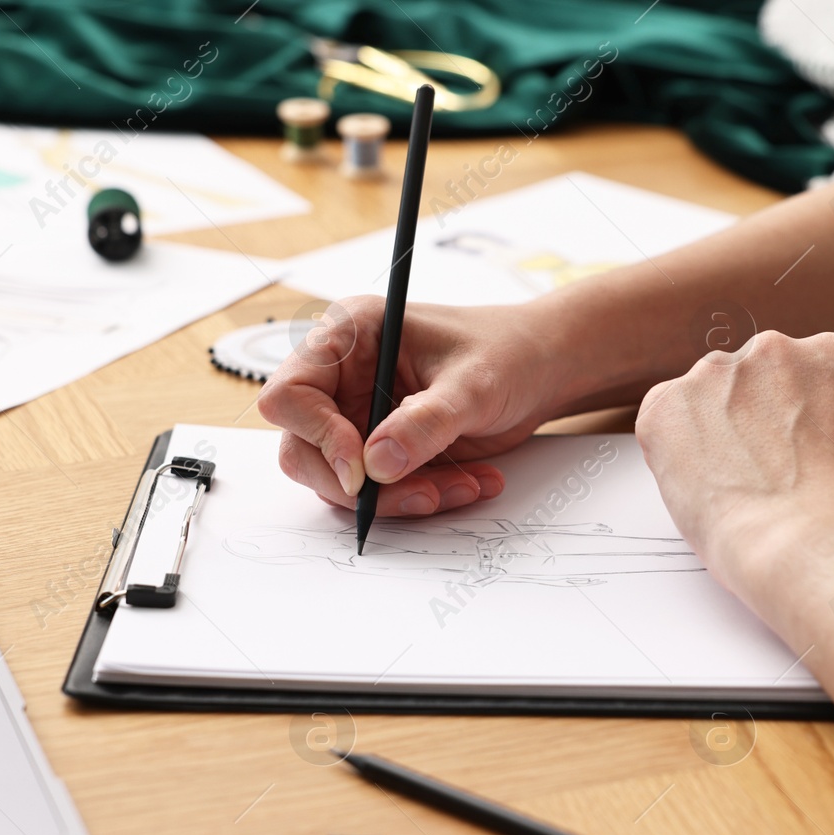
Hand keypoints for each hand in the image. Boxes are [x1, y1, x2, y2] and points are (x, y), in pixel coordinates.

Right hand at [257, 297, 579, 515]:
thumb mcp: (473, 384)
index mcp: (349, 336)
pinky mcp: (384, 450)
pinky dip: (421, 497)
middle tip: (420, 494)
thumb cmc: (509, 352)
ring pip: (342, 481)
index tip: (362, 468)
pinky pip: (380, 491)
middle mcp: (343, 378)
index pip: (289, 394)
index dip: (316, 435)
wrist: (544, 369)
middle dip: (359, 485)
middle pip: (304, 449)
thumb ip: (424, 422)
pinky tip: (469, 483)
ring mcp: (360, 417)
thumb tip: (375, 465)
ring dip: (399, 497)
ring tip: (462, 486)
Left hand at [634, 331, 833, 596]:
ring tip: (729, 485)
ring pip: (700, 398)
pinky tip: (699, 485)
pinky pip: (660, 420)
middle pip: (746, 379)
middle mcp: (770, 349)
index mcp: (828, 355)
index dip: (789, 418)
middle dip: (745, 419)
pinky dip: (670, 452)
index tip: (788, 447)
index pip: (797, 373)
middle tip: (755, 470)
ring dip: (707, 434)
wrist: (805, 542)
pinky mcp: (666, 404)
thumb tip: (821, 451)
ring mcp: (714, 373)